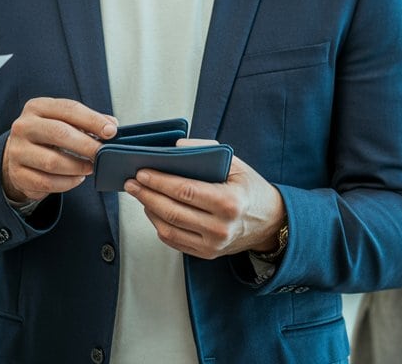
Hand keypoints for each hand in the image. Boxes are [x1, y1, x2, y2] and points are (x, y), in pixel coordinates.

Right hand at [2, 98, 117, 203]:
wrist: (19, 154)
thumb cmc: (48, 135)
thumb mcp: (64, 121)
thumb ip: (87, 122)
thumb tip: (112, 125)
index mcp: (37, 107)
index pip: (68, 109)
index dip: (92, 120)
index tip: (111, 131)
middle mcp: (23, 126)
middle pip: (59, 133)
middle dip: (87, 145)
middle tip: (103, 153)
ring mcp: (17, 151)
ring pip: (52, 162)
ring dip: (77, 167)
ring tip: (90, 167)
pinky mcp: (17, 174)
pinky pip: (47, 182)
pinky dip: (67, 182)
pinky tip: (77, 178)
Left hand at [123, 143, 284, 260]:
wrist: (270, 222)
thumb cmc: (249, 188)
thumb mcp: (236, 164)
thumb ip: (206, 150)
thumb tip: (174, 147)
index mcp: (229, 202)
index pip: (185, 191)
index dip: (159, 182)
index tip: (141, 172)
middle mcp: (220, 227)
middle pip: (172, 212)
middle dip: (147, 195)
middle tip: (131, 182)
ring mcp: (213, 245)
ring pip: (168, 229)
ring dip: (148, 210)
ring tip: (139, 194)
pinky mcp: (207, 254)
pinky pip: (174, 241)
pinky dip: (158, 225)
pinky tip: (152, 209)